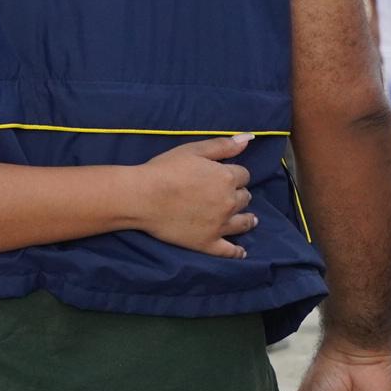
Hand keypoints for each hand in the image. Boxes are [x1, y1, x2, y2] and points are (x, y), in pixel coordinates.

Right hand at [130, 134, 256, 257]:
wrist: (142, 196)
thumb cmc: (164, 169)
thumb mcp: (193, 150)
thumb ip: (222, 145)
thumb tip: (249, 139)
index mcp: (227, 177)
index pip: (243, 175)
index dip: (233, 174)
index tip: (223, 175)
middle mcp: (229, 202)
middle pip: (245, 198)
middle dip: (238, 194)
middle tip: (226, 194)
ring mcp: (220, 225)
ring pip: (243, 222)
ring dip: (246, 219)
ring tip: (247, 219)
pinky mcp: (208, 243)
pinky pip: (229, 250)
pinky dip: (237, 251)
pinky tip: (241, 252)